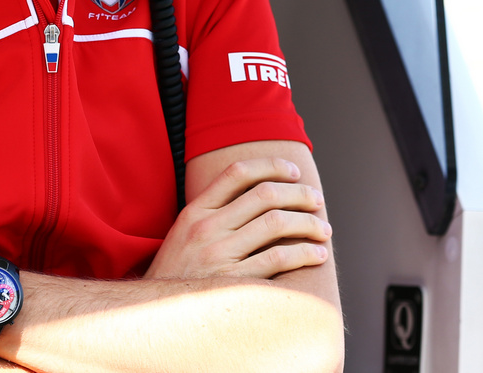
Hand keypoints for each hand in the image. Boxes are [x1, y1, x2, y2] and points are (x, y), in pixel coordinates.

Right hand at [144, 156, 331, 280]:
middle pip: (265, 195)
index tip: (294, 172)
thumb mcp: (185, 232)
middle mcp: (207, 228)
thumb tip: (259, 192)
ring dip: (308, 223)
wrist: (158, 316)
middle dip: (299, 194)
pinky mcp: (234, 282)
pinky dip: (304, 253)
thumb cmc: (179, 272)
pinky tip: (317, 255)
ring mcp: (220, 255)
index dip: (272, 166)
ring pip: (276, 223)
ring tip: (323, 229)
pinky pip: (278, 259)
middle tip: (317, 200)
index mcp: (195, 211)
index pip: (238, 173)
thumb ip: (214, 210)